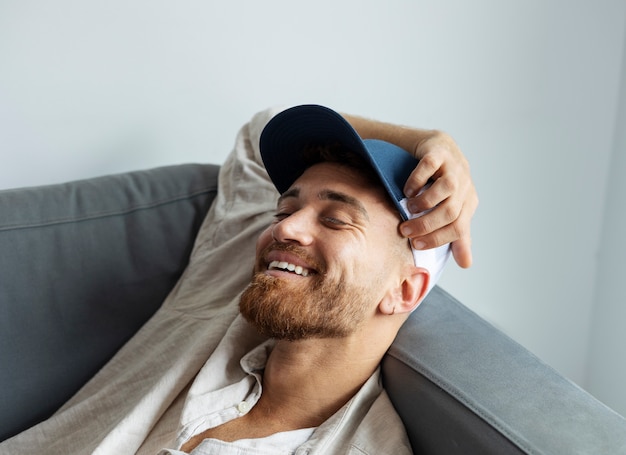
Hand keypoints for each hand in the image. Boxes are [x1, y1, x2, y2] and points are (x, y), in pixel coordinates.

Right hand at [400, 131, 477, 267]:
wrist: (434, 148)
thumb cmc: (440, 184)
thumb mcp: (450, 210)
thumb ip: (456, 236)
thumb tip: (466, 264)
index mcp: (468, 202)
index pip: (459, 228)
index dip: (437, 238)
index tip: (416, 244)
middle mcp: (464, 185)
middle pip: (450, 211)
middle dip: (426, 224)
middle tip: (406, 230)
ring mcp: (453, 166)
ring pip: (447, 189)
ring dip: (425, 202)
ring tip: (408, 208)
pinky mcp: (439, 151)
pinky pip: (430, 166)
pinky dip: (418, 180)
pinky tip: (407, 189)